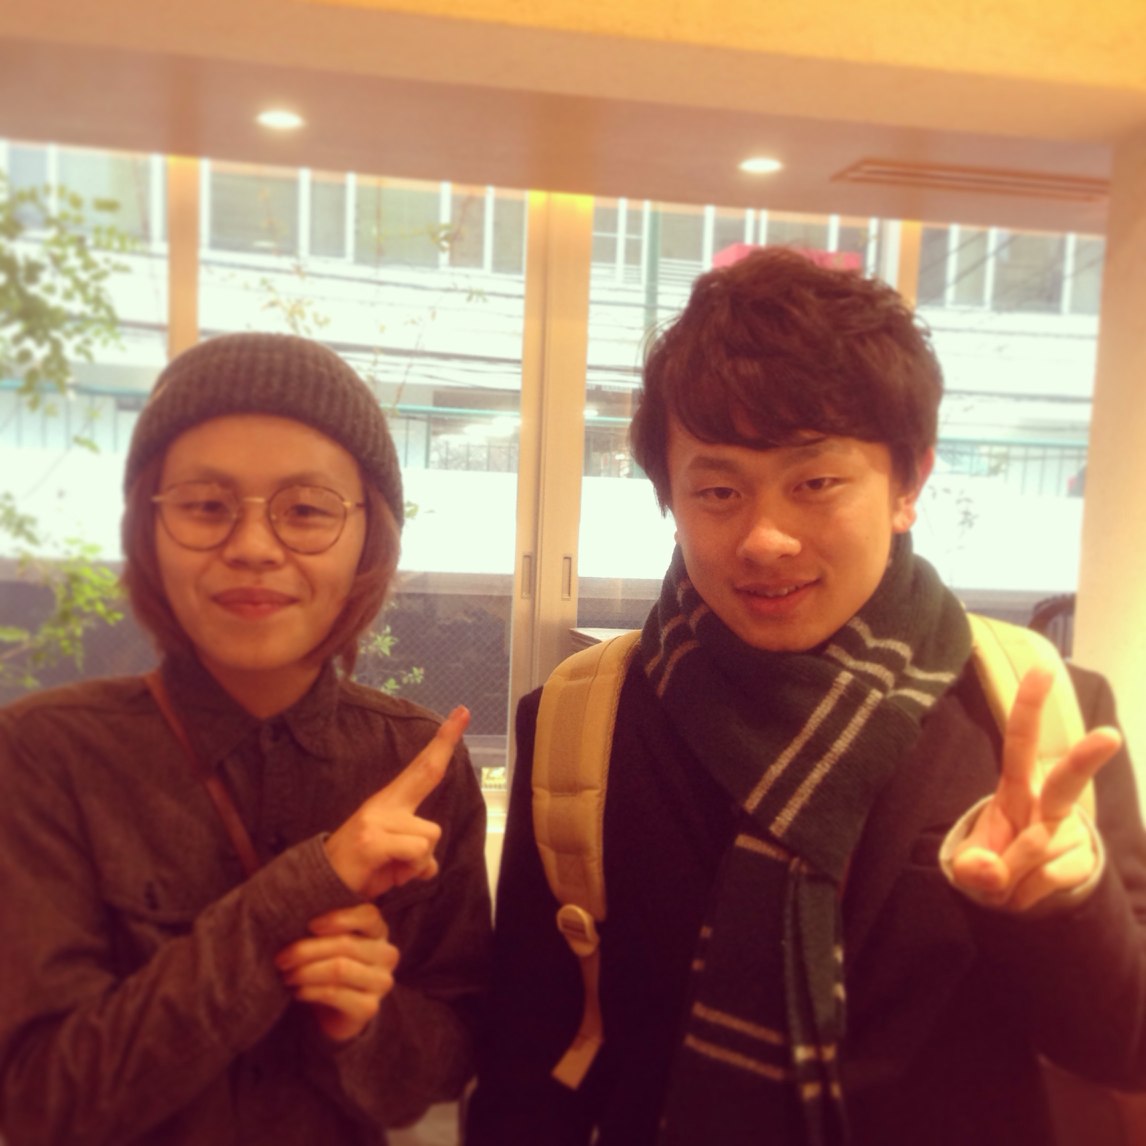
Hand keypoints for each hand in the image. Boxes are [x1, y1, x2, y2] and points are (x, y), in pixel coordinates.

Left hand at [276, 904, 396, 1041]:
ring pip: (339, 969)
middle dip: (307, 950)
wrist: (335, 1013)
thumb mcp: (332, 943)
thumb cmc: (330, 967)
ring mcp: (381, 982)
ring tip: (286, 975)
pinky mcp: (369, 1007)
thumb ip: (325, 927)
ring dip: (305, 971)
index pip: (368, 916)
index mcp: (379, 932)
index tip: (310, 925)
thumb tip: (297, 916)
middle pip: (346, 944)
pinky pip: (334, 993)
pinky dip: (310, 990)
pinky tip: (297, 991)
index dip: (339, 918)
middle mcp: (387, 955)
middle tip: (281, 957)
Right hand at [324, 706, 469, 899]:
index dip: (442, 742)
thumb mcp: (393, 859)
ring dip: (419, 862)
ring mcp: (377, 820)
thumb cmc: (361, 871)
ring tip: (393, 869)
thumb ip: (415, 855)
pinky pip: (418, 853)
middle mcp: (384, 804)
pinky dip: (410, 871)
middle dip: (446, 742)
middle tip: (463, 710)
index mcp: (390, 803)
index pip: (421, 768)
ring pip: (431, 835)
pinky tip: (388, 876)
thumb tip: (430, 866)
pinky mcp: (373, 840)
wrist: (319, 888)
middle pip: (426, 771)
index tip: (461, 713)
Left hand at [950, 666, 1121, 911]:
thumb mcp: (970, 863)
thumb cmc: (991, 861)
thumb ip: (973, 866)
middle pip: (1067, 779)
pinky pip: (1047, 879)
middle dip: (1086, 757)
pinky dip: (1025, 894)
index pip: (1020, 742)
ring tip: (1006, 879)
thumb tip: (988, 873)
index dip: (1029, 706)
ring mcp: (1070, 831)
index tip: (1043, 668)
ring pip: (1037, 849)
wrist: (1018, 897)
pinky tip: (1022, 891)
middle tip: (1109, 735)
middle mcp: (1048, 802)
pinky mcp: (1084, 861)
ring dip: (1011, 875)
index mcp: (1016, 787)